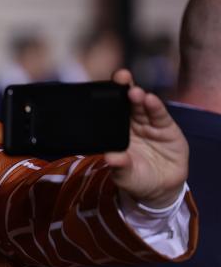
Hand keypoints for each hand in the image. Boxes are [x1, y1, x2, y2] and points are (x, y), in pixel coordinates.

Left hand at [105, 69, 188, 207]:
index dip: (105, 100)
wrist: (160, 188)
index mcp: (115, 133)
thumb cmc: (136, 178)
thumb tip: (111, 158)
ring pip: (142, 107)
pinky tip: (151, 100)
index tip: (99, 89)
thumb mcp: (125, 176)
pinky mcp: (166, 128)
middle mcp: (130, 125)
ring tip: (134, 92)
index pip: (108, 113)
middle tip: (120, 78)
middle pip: (125, 104)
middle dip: (122, 89)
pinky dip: (155, 107)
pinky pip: (159, 115)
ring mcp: (148, 125)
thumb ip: (119, 166)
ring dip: (138, 98)